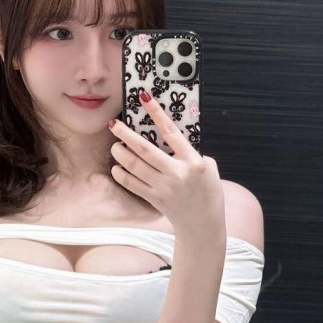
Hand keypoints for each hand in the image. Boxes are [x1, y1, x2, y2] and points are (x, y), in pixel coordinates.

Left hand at [108, 91, 223, 232]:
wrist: (204, 223)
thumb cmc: (208, 193)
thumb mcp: (209, 168)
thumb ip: (191, 153)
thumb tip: (171, 140)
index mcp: (193, 161)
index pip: (171, 132)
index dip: (156, 113)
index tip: (144, 99)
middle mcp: (177, 173)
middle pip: (145, 149)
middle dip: (126, 134)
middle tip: (114, 124)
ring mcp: (164, 188)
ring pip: (135, 167)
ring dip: (121, 154)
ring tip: (114, 146)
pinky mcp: (155, 199)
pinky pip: (133, 185)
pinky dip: (122, 175)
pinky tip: (116, 167)